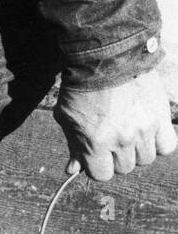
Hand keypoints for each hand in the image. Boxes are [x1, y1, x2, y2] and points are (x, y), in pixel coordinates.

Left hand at [55, 69, 177, 181]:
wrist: (106, 58)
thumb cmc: (81, 88)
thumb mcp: (67, 118)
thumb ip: (73, 146)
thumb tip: (73, 170)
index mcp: (95, 143)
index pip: (102, 175)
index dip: (98, 166)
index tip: (97, 155)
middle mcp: (121, 140)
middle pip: (125, 168)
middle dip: (116, 156)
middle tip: (112, 137)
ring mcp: (143, 129)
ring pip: (146, 159)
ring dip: (138, 150)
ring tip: (129, 131)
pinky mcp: (160, 117)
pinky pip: (167, 146)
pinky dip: (159, 142)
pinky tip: (148, 131)